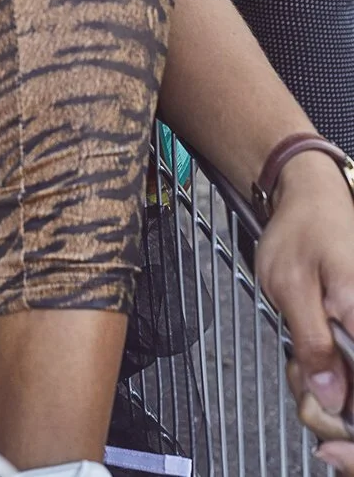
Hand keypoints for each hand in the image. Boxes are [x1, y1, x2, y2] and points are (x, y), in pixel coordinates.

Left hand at [256, 151, 353, 470]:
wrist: (309, 196)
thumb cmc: (301, 230)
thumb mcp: (292, 286)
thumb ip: (314, 344)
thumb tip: (332, 398)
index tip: (332, 443)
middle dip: (337, 416)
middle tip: (304, 394)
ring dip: (330, 398)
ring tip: (301, 369)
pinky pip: (351, 376)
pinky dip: (332, 380)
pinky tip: (311, 365)